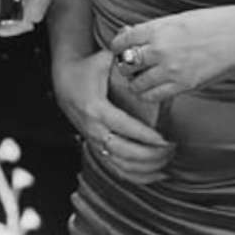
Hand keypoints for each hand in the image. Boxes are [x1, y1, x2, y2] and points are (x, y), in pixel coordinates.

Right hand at [52, 49, 172, 183]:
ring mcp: (93, 139)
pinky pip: (117, 169)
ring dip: (146, 167)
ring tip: (167, 160)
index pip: (124, 128)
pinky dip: (138, 176)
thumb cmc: (87, 69)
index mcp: (95, 108)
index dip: (146, 137)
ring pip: (121, 164)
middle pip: (124, 152)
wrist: (64, 78)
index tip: (166, 139)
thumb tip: (148, 58)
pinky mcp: (95, 145)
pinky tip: (157, 174)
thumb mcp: (104, 60)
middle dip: (151, 155)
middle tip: (171, 148)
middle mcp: (93, 128)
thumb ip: (125, 60)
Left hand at [109, 5, 234, 102]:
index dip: (117, 47)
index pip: (122, 41)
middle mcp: (159, 50)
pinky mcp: (182, 85)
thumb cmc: (207, 25)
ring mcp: (170, 69)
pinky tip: (150, 89)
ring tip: (139, 79)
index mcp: (155, 30)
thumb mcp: (173, 20)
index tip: (118, 50)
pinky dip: (147, 94)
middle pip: (125, 63)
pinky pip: (153, 96)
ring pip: (136, 83)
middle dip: (124, 66)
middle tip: (129, 66)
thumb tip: (129, 36)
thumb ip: (151, 30)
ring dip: (134, 82)